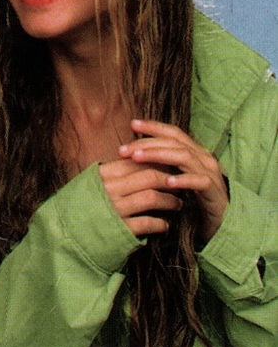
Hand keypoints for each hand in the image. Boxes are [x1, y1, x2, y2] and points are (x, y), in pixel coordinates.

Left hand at [114, 119, 227, 242]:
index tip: (132, 124)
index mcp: (195, 153)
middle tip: (124, 150)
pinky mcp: (215, 192)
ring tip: (137, 158)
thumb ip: (164, 166)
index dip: (154, 127)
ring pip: (184, 157)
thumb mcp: (177, 179)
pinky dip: (184, 180)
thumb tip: (135, 154)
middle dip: (147, 144)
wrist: (222, 222)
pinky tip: (168, 182)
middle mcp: (204, 158)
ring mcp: (211, 174)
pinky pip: (200, 181)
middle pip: (174, 143)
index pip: (173, 133)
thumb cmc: (195, 201)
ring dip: (158, 155)